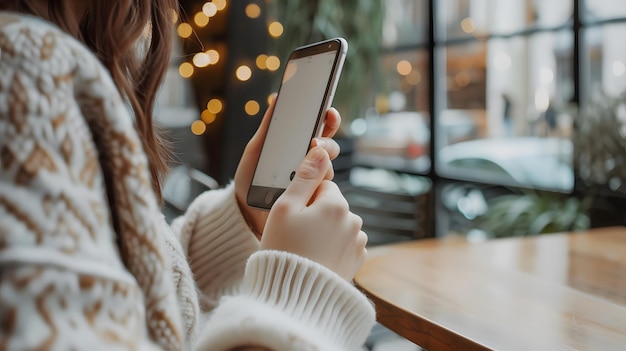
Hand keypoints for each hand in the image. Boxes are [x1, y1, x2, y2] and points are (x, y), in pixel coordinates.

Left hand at [234, 96, 342, 236]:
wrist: (244, 211)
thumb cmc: (250, 178)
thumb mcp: (256, 149)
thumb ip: (268, 126)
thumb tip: (277, 98)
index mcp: (299, 146)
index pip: (320, 129)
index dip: (329, 119)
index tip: (329, 113)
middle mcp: (309, 163)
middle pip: (330, 148)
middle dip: (327, 142)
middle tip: (315, 142)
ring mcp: (312, 182)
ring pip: (329, 169)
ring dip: (322, 166)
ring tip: (307, 166)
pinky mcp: (311, 200)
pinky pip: (323, 191)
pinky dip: (318, 186)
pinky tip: (308, 186)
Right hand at [260, 146, 367, 280]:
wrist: (293, 295)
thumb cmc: (283, 248)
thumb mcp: (285, 207)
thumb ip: (305, 176)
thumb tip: (321, 150)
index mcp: (336, 204)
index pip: (322, 187)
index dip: (303, 198)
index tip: (292, 216)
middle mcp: (353, 220)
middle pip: (331, 206)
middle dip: (315, 215)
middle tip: (295, 235)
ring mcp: (357, 242)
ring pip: (338, 225)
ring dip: (325, 232)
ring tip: (304, 249)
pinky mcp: (357, 261)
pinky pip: (344, 245)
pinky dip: (333, 249)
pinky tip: (316, 259)